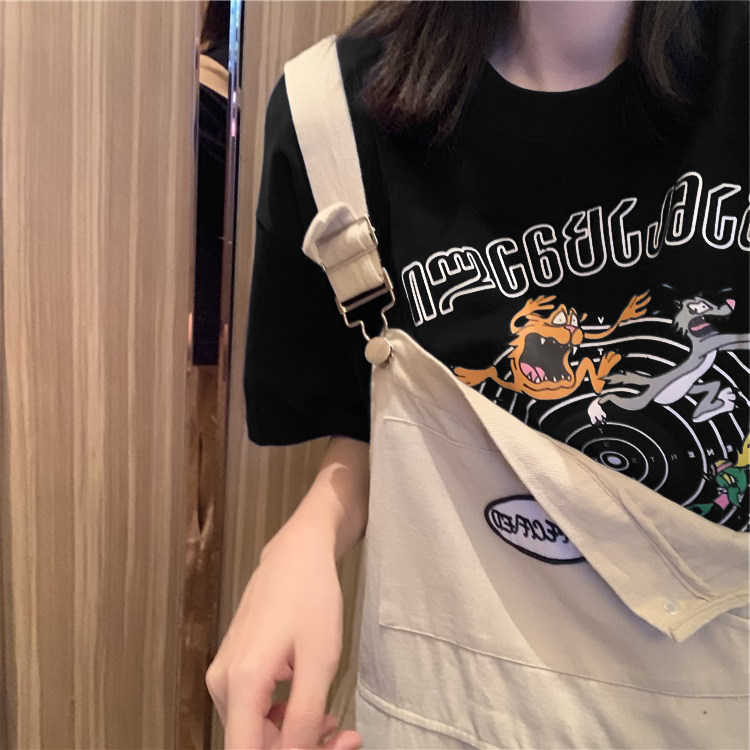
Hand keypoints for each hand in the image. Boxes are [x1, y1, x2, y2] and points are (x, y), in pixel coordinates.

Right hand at [206, 523, 362, 749]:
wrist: (297, 554)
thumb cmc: (311, 596)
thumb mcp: (319, 660)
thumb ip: (304, 716)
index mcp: (240, 683)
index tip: (328, 749)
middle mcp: (222, 683)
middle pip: (253, 744)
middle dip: (301, 749)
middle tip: (347, 739)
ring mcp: (224, 673)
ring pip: (255, 730)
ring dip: (296, 738)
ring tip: (338, 725)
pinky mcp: (234, 666)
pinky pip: (254, 709)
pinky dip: (285, 718)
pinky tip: (316, 709)